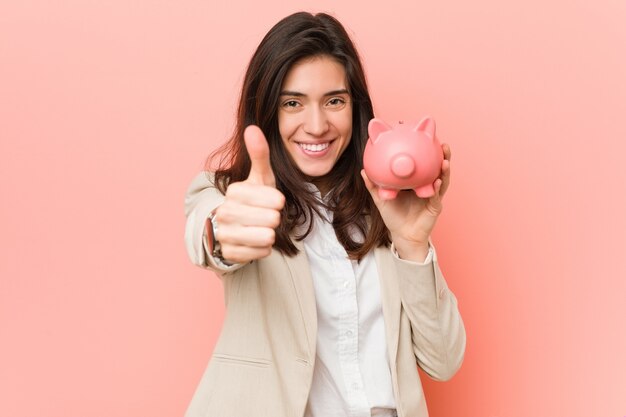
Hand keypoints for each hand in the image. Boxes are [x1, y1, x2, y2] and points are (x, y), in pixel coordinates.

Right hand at [212, 125, 284, 262]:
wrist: (235, 226)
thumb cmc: (254, 200)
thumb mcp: (260, 178)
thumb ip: (259, 154)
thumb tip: (253, 128)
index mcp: (234, 191)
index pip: (276, 200)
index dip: (278, 202)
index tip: (269, 201)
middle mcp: (225, 212)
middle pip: (273, 219)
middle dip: (274, 219)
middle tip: (265, 216)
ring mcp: (225, 234)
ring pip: (268, 237)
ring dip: (270, 234)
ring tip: (260, 228)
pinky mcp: (229, 253)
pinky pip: (262, 253)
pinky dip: (263, 249)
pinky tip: (254, 241)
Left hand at [361, 143, 451, 260]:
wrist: (402, 236)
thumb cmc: (394, 217)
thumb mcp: (382, 199)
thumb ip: (374, 186)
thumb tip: (363, 171)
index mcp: (417, 183)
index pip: (425, 165)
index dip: (429, 153)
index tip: (429, 139)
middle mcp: (428, 187)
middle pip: (438, 170)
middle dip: (444, 157)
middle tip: (444, 146)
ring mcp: (433, 197)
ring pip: (442, 181)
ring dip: (445, 171)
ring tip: (444, 161)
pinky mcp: (435, 207)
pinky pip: (436, 196)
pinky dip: (437, 188)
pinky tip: (437, 181)